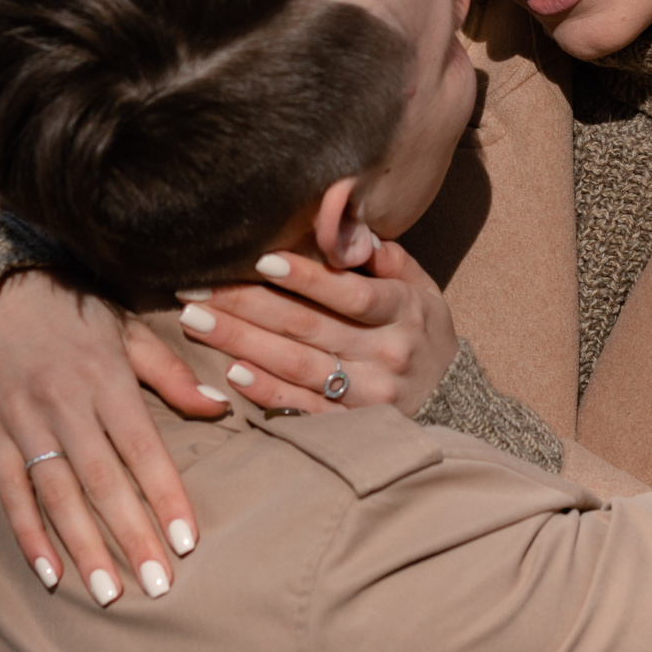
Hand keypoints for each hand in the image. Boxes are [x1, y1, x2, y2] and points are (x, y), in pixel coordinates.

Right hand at [0, 272, 227, 606]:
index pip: (142, 446)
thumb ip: (172, 373)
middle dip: (131, 536)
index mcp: (105, 377)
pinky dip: (28, 535)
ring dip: (84, 547)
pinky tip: (50, 575)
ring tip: (109, 594)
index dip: (166, 494)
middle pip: (102, 480)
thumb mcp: (128, 330)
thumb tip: (222, 407)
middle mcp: (64, 403)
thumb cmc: (75, 314)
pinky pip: (11, 493)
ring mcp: (24, 421)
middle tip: (158, 586)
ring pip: (58, 494)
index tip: (188, 541)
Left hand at [174, 239, 457, 417]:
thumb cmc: (423, 332)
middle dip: (247, 305)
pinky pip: (303, 409)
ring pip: (296, 366)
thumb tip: (348, 227)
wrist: (456, 403)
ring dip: (241, 342)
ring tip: (197, 321)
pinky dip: (266, 391)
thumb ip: (387, 257)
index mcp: (404, 311)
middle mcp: (386, 354)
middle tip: (195, 288)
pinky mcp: (352, 425)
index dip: (306, 277)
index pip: (350, 293)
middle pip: (309, 327)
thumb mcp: (422, 288)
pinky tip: (231, 372)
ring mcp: (369, 394)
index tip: (261, 259)